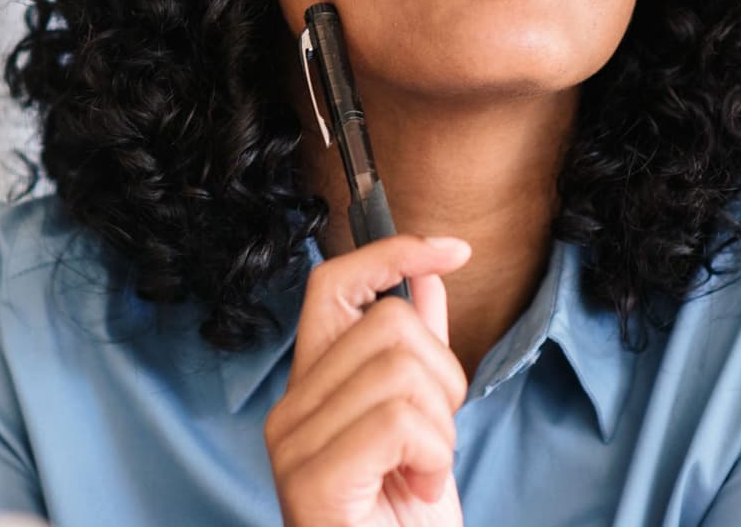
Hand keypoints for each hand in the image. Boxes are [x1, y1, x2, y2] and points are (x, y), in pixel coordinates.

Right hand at [264, 232, 471, 526]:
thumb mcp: (427, 431)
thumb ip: (420, 356)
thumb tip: (427, 280)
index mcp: (312, 389)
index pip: (334, 285)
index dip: (393, 254)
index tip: (451, 249)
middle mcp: (290, 409)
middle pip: (389, 324)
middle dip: (443, 380)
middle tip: (432, 446)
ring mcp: (293, 443)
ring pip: (400, 368)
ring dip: (440, 428)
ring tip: (421, 475)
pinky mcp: (312, 478)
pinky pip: (398, 419)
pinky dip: (431, 456)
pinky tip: (415, 491)